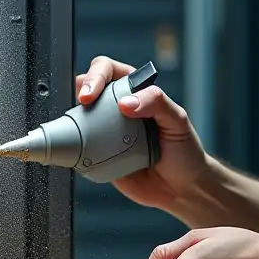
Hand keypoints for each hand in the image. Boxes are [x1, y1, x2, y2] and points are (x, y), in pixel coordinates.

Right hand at [75, 55, 208, 212]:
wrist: (182, 188)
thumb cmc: (185, 151)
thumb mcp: (178, 120)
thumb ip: (156, 102)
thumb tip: (126, 102)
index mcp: (136, 91)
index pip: (109, 70)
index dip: (96, 76)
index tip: (93, 92)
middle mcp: (118, 109)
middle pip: (87, 88)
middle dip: (81, 90)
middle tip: (83, 104)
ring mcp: (106, 131)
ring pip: (78, 116)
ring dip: (73, 118)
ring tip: (77, 126)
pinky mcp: (98, 155)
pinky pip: (78, 146)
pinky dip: (73, 145)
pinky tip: (76, 148)